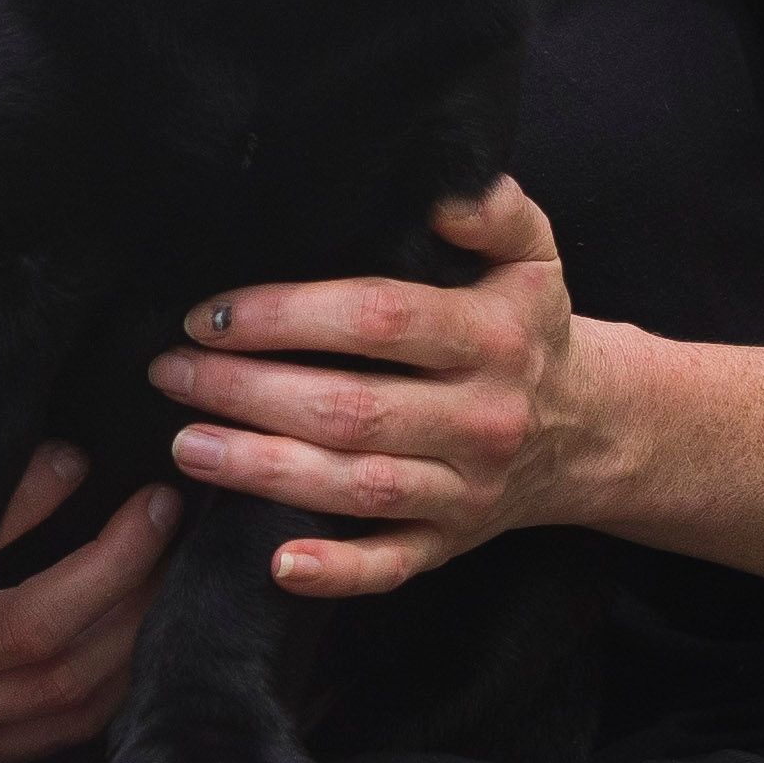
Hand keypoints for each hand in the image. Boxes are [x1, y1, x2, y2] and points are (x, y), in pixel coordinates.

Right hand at [0, 420, 175, 762]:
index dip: (34, 505)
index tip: (78, 456)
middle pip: (40, 638)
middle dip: (117, 568)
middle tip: (160, 505)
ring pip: (66, 693)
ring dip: (133, 626)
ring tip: (167, 555)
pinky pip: (65, 731)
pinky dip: (117, 681)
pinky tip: (145, 626)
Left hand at [153, 176, 623, 599]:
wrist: (591, 429)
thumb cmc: (529, 328)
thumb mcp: (531, 255)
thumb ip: (493, 210)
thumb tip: (441, 190)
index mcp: (494, 338)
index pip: (380, 320)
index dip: (288, 315)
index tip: (214, 313)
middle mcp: (483, 418)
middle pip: (352, 408)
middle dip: (249, 391)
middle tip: (172, 372)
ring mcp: (466, 490)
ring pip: (357, 487)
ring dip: (264, 469)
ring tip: (187, 444)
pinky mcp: (450, 542)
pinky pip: (390, 565)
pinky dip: (335, 572)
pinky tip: (276, 562)